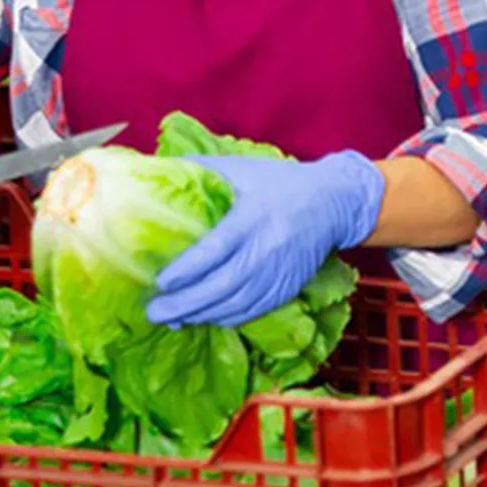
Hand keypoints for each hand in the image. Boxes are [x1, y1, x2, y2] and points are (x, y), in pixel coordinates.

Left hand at [146, 152, 385, 328]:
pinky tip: (203, 318)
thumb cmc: (280, 182)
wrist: (332, 203)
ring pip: (235, 304)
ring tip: (170, 318)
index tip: (161, 281)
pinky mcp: (286, 289)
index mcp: (253, 216)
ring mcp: (278, 274)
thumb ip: (201, 168)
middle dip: (186, 303)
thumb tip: (157, 167)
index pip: (216, 249)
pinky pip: (252, 311)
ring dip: (201, 315)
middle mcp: (267, 249)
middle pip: (222, 285)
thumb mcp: (242, 167)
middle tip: (154, 310)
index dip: (188, 269)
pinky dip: (225, 319)